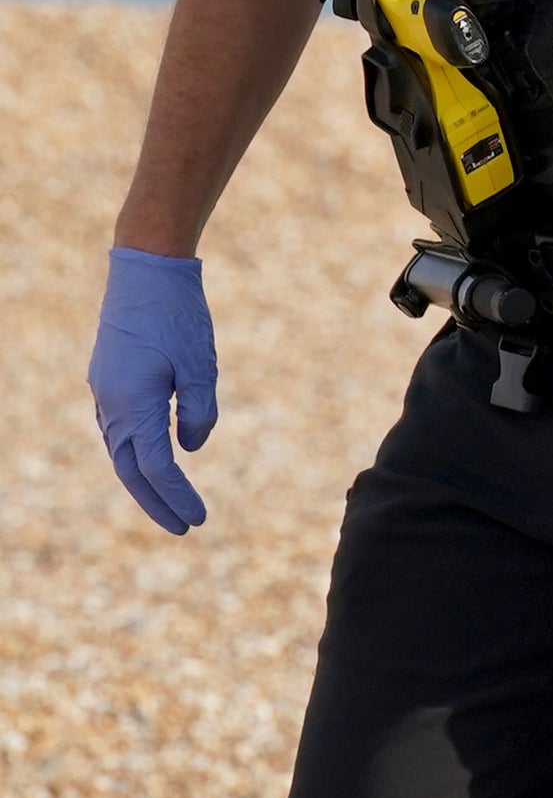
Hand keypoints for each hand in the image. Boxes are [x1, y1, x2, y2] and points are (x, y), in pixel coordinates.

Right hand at [88, 245, 218, 533]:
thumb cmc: (178, 316)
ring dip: (144, 480)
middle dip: (156, 501)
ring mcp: (105, 392)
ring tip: (170, 504)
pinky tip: (151, 462)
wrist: (146, 270)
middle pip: (129, 468)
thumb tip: (189, 449)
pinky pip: (118, 430)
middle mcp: (111, 403)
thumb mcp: (201, 366)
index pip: (155, 467)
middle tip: (183, 527)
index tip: (198, 520)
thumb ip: (198, 413)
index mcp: (132, 404)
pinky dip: (134, 454)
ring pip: (120, 450)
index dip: (176, 496)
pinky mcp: (109, 381)